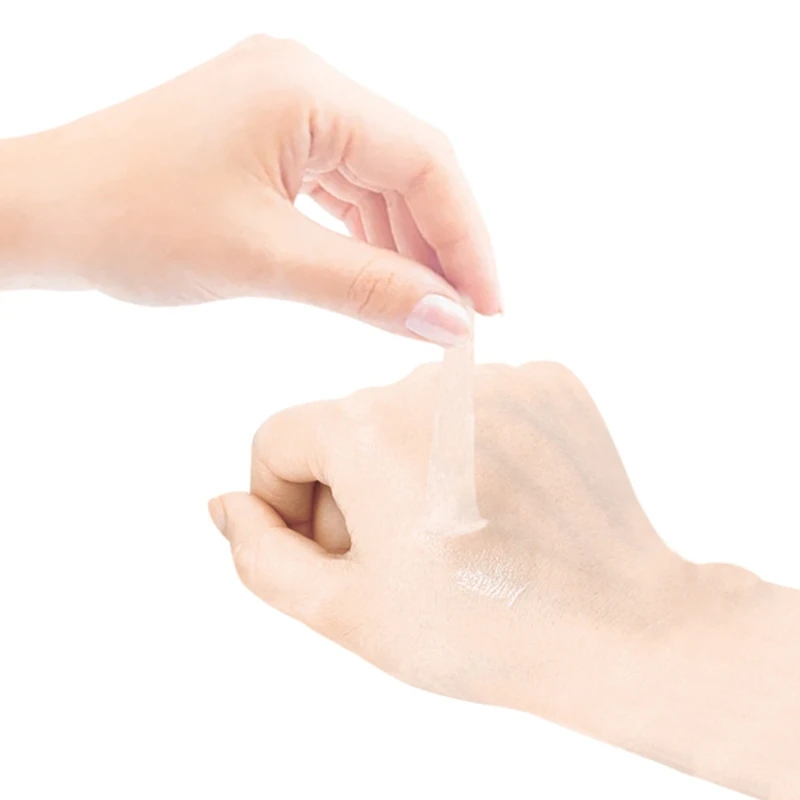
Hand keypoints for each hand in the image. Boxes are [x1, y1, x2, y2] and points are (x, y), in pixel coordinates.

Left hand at [2, 36, 498, 343]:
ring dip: (406, 245)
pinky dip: (366, 235)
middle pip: (408, 166)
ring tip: (426, 309)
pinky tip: (381, 277)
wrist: (42, 214)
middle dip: (440, 245)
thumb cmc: (131, 223)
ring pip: (377, 179)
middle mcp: (304, 83)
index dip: (467, 239)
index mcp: (306, 90)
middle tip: (462, 319)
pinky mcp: (267, 137)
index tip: (488, 309)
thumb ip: (367, 289)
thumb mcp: (264, 260)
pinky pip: (341, 186)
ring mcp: (284, 107)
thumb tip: (452, 323)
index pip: (425, 161)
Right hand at [210, 360, 691, 701]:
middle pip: (349, 426)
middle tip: (399, 558)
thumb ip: (260, 554)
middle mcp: (428, 381)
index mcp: (363, 425)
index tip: (329, 552)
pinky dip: (475, 448)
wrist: (617, 630)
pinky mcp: (551, 383)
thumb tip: (225, 503)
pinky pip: (480, 405)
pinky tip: (504, 504)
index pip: (279, 440)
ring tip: (459, 536)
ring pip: (417, 415)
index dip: (287, 504)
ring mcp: (498, 375)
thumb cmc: (476, 630)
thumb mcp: (341, 610)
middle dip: (351, 490)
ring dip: (414, 468)